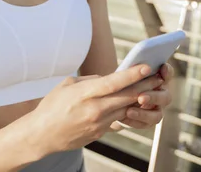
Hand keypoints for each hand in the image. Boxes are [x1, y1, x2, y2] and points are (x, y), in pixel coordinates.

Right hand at [30, 64, 162, 154]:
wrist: (42, 134)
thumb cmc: (53, 105)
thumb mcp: (68, 85)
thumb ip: (90, 80)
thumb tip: (109, 78)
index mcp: (84, 94)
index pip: (113, 83)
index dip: (132, 75)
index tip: (146, 67)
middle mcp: (94, 109)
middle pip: (126, 96)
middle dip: (144, 85)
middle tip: (158, 77)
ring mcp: (98, 123)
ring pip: (126, 109)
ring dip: (140, 99)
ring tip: (152, 88)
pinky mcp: (100, 133)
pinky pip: (118, 119)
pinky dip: (128, 110)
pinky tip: (136, 103)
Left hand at [111, 63, 174, 129]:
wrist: (112, 100)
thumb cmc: (120, 82)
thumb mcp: (125, 73)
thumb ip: (132, 69)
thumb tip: (131, 65)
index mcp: (157, 79)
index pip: (167, 73)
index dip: (167, 71)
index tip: (162, 68)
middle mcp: (160, 94)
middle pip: (166, 97)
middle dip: (154, 97)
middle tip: (141, 98)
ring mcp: (156, 109)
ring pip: (157, 115)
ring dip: (144, 113)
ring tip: (129, 111)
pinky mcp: (147, 121)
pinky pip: (145, 124)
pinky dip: (135, 121)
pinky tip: (123, 117)